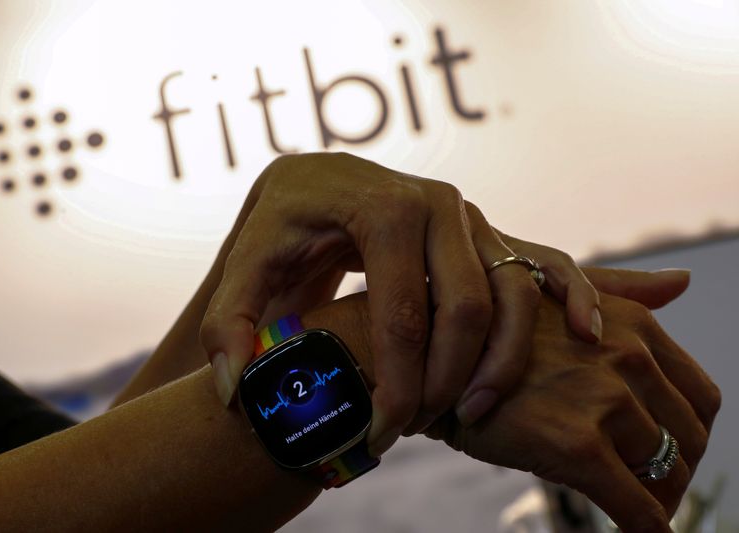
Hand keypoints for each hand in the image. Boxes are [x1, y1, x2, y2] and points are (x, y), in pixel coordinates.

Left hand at [199, 152, 606, 454]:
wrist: (317, 183)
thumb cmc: (282, 229)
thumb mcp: (246, 269)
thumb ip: (230, 326)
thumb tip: (236, 389)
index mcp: (382, 209)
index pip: (403, 312)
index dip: (395, 382)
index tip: (381, 432)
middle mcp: (437, 204)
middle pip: (465, 308)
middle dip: (448, 379)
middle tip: (422, 428)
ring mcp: (470, 216)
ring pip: (511, 295)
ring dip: (504, 360)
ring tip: (475, 412)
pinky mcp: (488, 230)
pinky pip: (546, 262)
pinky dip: (574, 293)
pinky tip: (588, 332)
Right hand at [423, 293, 720, 531]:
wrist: (420, 361)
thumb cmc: (483, 333)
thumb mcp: (556, 296)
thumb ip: (620, 293)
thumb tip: (685, 279)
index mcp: (630, 322)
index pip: (699, 395)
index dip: (688, 432)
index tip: (663, 451)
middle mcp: (626, 355)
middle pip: (690, 436)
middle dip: (677, 469)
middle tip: (649, 488)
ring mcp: (603, 399)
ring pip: (667, 474)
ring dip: (657, 499)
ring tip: (628, 505)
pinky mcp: (576, 446)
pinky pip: (636, 507)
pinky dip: (645, 528)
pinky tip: (632, 531)